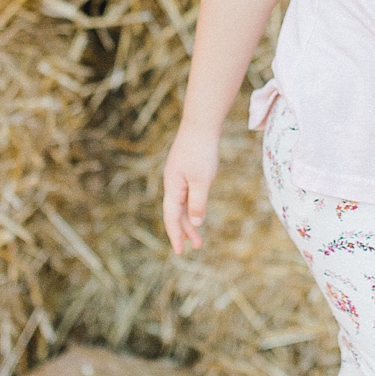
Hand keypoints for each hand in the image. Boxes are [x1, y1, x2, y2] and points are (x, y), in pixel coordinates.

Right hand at [163, 124, 220, 254]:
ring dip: (190, 220)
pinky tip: (198, 210)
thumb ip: (197, 202)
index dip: (176, 235)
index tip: (180, 251)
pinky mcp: (186, 169)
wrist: (201, 124)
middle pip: (176, 213)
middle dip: (185, 231)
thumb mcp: (202, 180)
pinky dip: (192, 206)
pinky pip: (187, 194)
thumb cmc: (201, 151)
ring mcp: (178, 175)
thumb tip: (194, 222)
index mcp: (173, 187)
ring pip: (182, 204)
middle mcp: (172, 183)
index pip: (172, 217)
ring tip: (199, 236)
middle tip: (196, 247)